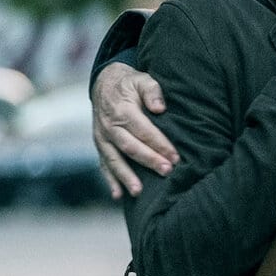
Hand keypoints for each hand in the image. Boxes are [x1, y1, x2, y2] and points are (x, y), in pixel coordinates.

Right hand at [92, 62, 179, 198]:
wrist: (105, 83)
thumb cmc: (130, 83)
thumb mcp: (142, 79)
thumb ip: (152, 91)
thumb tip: (160, 108)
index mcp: (122, 111)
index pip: (144, 131)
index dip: (159, 144)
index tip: (175, 156)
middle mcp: (110, 126)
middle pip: (130, 147)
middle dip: (149, 161)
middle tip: (167, 172)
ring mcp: (102, 138)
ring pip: (114, 159)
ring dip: (126, 177)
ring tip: (138, 192)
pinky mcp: (100, 145)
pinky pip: (103, 164)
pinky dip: (110, 180)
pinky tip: (118, 195)